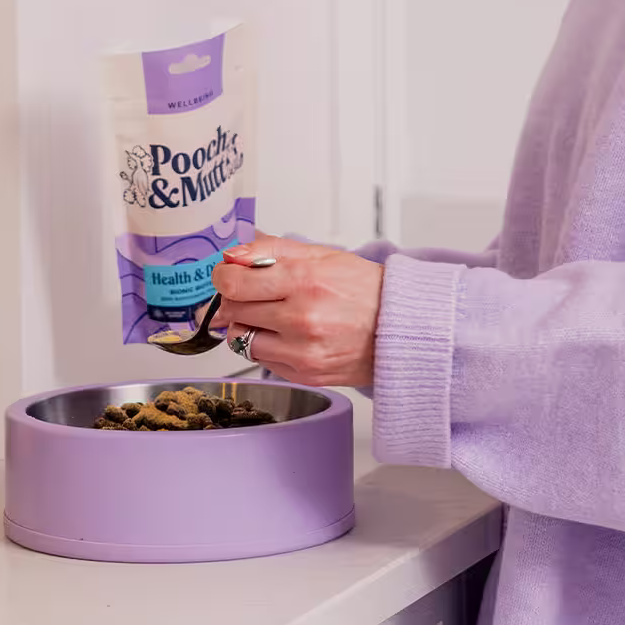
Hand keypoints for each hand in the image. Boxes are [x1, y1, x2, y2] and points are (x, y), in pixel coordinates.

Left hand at [211, 234, 383, 387]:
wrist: (402, 327)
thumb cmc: (365, 290)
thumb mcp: (322, 255)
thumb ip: (271, 250)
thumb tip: (231, 257)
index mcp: (304, 281)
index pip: (234, 283)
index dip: (223, 277)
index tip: (227, 275)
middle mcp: (301, 318)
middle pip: (233, 311)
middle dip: (236, 300)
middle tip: (253, 294)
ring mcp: (302, 350)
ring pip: (241, 339)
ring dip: (248, 326)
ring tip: (272, 317)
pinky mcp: (305, 374)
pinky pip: (262, 360)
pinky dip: (267, 347)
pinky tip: (288, 336)